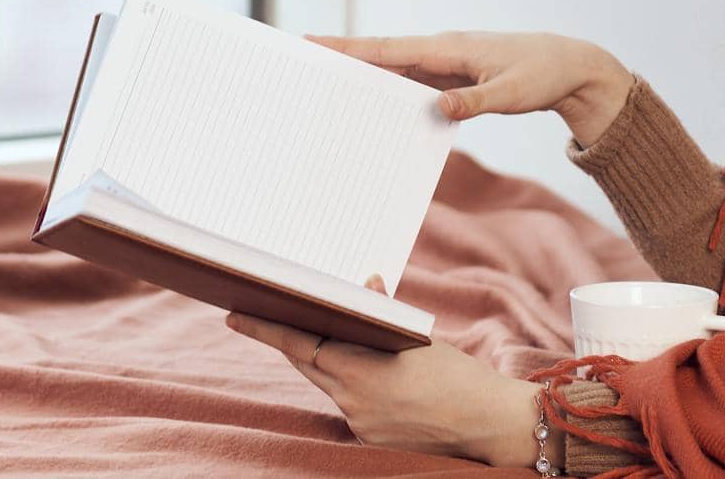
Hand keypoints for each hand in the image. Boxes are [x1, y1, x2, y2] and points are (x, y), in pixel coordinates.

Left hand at [225, 274, 551, 467]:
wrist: (489, 424)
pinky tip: (373, 376)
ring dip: (327, 361)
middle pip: (308, 364)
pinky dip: (352, 385)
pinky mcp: (371, 440)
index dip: (265, 329)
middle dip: (291, 340)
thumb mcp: (420, 336)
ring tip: (335, 337)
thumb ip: (384, 313)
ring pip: (329, 385)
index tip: (235, 315)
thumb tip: (366, 284)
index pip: (299, 343)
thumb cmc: (459, 374)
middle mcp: (353, 401)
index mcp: (362, 369)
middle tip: (267, 315)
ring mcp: (360, 424)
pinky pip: (350, 406)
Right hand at [305, 29, 634, 147]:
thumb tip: (437, 109)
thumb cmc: (542, 75)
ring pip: (393, 69)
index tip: (313, 41)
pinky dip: (389, 90)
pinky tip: (371, 105)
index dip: (350, 46)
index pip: (389, 47)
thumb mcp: (511, 93)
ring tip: (323, 84)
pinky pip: (412, 83)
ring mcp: (444, 63)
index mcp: (449, 48)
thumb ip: (474, 102)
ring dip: (362, 75)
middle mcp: (441, 50)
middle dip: (342, 56)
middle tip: (300, 60)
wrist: (569, 67)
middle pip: (381, 55)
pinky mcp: (451, 77)